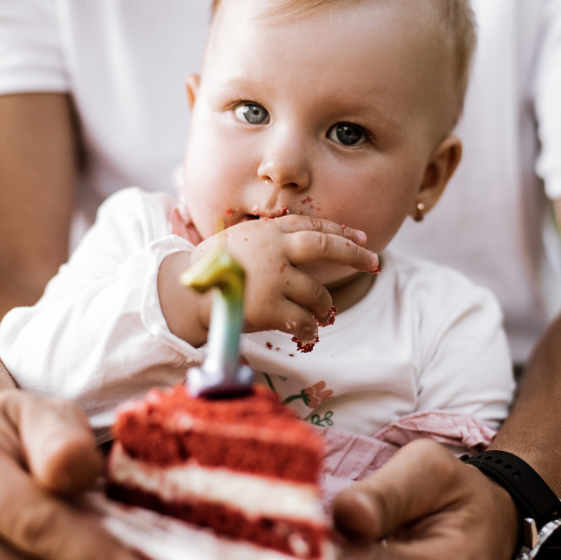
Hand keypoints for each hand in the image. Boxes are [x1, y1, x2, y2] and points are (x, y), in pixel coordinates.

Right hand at [195, 215, 377, 343]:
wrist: (186, 293)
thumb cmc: (210, 268)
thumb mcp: (240, 241)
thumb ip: (268, 240)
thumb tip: (299, 244)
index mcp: (267, 231)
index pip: (311, 226)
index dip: (339, 231)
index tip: (361, 237)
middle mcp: (274, 250)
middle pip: (324, 246)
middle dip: (353, 254)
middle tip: (374, 262)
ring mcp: (274, 279)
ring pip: (317, 292)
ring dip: (325, 306)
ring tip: (326, 314)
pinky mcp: (270, 308)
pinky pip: (302, 320)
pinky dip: (309, 328)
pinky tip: (309, 334)